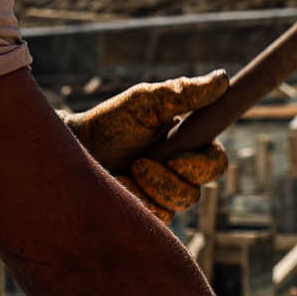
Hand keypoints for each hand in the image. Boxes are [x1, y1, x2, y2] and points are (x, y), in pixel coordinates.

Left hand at [63, 71, 228, 215]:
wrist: (74, 148)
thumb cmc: (109, 122)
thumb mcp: (146, 102)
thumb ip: (183, 94)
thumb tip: (222, 78)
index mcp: (186, 145)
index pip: (216, 163)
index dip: (204, 166)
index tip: (178, 160)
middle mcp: (178, 174)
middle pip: (196, 192)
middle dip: (168, 180)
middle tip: (140, 163)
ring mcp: (162, 197)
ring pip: (174, 206)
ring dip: (147, 187)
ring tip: (125, 170)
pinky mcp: (145, 216)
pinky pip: (153, 217)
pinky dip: (132, 199)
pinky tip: (116, 184)